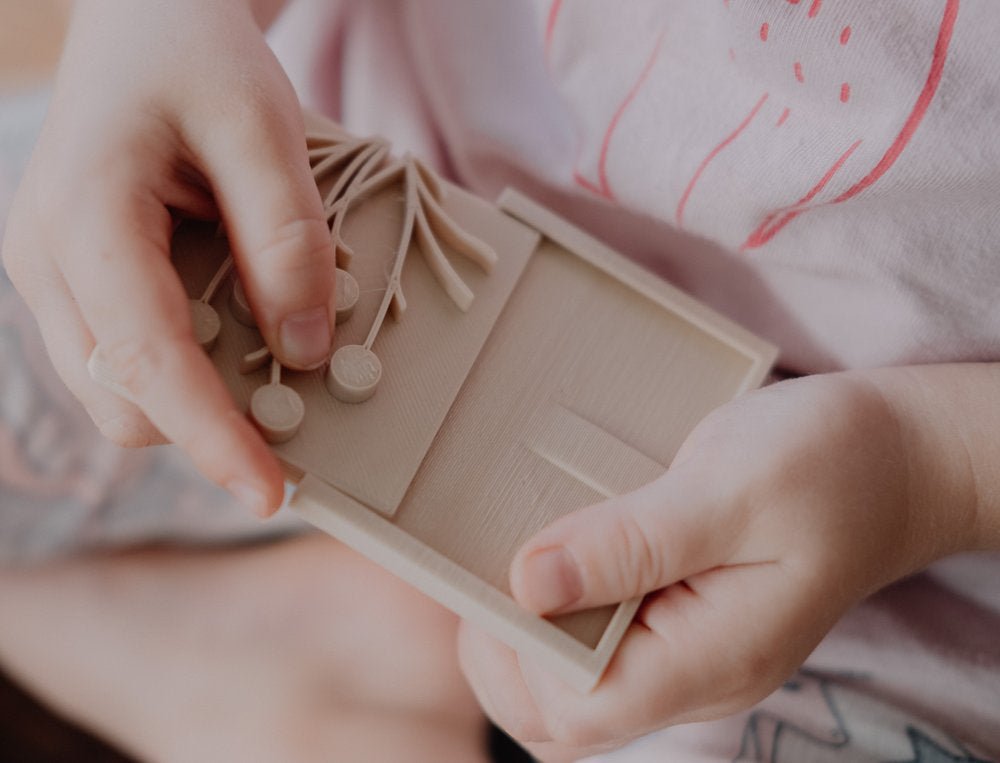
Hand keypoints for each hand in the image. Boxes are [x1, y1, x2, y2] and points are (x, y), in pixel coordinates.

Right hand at [1, 0, 334, 514]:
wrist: (145, 20)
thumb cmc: (196, 55)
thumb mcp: (261, 129)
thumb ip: (285, 242)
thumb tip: (304, 353)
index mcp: (83, 216)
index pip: (148, 363)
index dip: (213, 437)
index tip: (270, 492)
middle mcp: (44, 259)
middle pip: (122, 400)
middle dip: (208, 423)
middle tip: (298, 406)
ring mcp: (50, 275)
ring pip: (119, 390)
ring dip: (198, 396)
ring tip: (271, 352)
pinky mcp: (75, 282)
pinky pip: (126, 357)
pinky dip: (186, 365)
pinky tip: (235, 327)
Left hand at [459, 371, 983, 759]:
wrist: (897, 457)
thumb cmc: (829, 462)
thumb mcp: (731, 487)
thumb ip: (633, 543)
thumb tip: (529, 582)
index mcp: (711, 659)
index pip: (577, 712)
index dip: (514, 655)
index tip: (493, 575)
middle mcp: (697, 676)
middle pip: (562, 716)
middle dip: (503, 653)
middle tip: (486, 565)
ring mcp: (691, 654)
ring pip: (575, 686)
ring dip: (526, 633)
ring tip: (512, 555)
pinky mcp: (684, 621)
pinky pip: (602, 645)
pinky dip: (560, 611)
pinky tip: (556, 554)